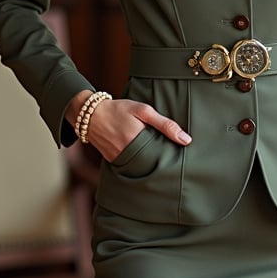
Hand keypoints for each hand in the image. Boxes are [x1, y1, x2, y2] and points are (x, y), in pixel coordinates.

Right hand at [70, 93, 191, 161]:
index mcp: (138, 142)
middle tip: (173, 159)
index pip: (162, 157)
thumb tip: (186, 140)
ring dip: (150, 164)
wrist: (90, 114)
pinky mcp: (113, 162)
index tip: (182, 157)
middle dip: (162, 162)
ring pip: (142, 167)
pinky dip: (137, 162)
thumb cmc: (119, 109)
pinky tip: (143, 156)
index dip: (172, 157)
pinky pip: (130, 166)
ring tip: (160, 158)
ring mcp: (119, 161)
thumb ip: (165, 124)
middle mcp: (128, 155)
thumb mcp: (143, 111)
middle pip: (153, 165)